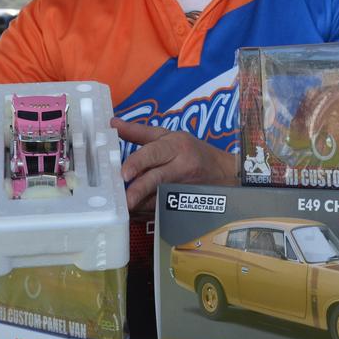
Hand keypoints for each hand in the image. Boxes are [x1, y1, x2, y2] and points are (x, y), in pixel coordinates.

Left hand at [112, 118, 236, 210]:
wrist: (225, 174)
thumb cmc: (194, 151)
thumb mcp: (170, 136)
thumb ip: (139, 132)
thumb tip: (113, 124)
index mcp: (176, 146)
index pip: (154, 153)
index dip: (138, 163)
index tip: (124, 173)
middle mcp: (180, 168)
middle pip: (156, 180)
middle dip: (138, 191)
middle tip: (123, 200)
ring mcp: (183, 189)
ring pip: (157, 200)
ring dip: (138, 205)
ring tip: (121, 208)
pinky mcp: (184, 205)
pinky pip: (160, 212)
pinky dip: (144, 214)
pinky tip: (133, 213)